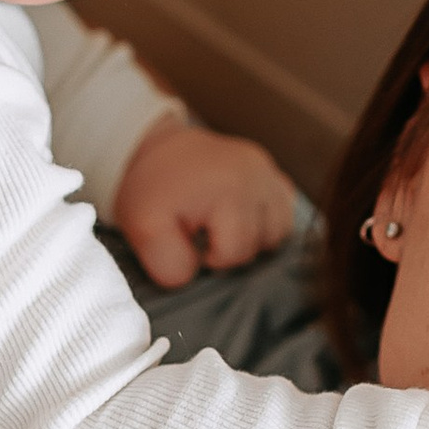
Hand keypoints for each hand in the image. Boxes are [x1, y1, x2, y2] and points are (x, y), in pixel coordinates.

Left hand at [112, 120, 297, 285]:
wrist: (163, 151)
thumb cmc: (154, 190)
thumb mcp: (143, 226)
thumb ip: (166, 260)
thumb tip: (194, 276)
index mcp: (227, 189)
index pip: (235, 254)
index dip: (209, 258)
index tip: (189, 240)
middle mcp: (257, 176)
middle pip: (260, 245)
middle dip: (230, 248)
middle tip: (203, 230)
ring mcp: (270, 173)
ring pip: (278, 233)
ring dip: (252, 238)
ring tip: (223, 225)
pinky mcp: (277, 175)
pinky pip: (286, 215)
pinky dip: (265, 223)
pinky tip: (241, 217)